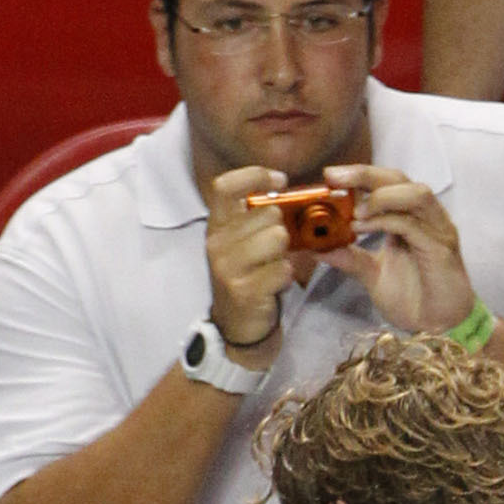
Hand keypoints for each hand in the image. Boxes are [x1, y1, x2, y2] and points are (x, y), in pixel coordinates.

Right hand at [205, 166, 299, 354]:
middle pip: (266, 213)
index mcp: (216, 227)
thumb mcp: (242, 243)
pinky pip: (283, 269)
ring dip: (286, 251)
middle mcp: (217, 244)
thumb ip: (256, 217)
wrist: (238, 327)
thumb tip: (286, 190)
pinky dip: (287, 275)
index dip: (255, 175)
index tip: (280, 180)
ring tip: (277, 264)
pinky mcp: (245, 291)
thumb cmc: (246, 278)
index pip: (225, 186)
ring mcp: (229, 269)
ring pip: (277, 238)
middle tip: (279, 246)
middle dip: (282, 226)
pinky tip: (278, 283)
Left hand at [322, 167, 480, 336]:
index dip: (358, 175)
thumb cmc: (412, 299)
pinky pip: (413, 224)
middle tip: (333, 177)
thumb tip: (316, 248)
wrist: (437, 328)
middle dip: (363, 174)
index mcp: (408, 216)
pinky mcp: (441, 247)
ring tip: (354, 211)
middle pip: (397, 178)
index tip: (329, 176)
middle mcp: (424, 216)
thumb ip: (349, 258)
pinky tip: (363, 227)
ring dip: (380, 196)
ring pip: (413, 193)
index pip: (385, 182)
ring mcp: (436, 229)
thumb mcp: (372, 274)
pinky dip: (387, 220)